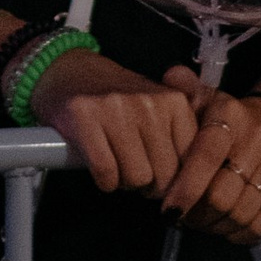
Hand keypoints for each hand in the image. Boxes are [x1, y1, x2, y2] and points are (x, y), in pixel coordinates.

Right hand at [32, 51, 197, 198]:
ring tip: (116, 163)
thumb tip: (187, 190)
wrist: (69, 70)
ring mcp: (116, 108)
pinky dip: (104, 180)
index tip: (160, 178)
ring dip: (125, 182)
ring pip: (137, 178)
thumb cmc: (117, 100)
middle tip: (134, 170)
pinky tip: (99, 166)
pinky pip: (106, 173)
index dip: (175, 181)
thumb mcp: (158, 109)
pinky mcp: (85, 117)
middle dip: (149, 185)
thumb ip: (178, 140)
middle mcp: (148, 102)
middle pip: (164, 176)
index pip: (190, 163)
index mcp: (173, 101)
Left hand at [156, 79, 260, 244]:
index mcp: (230, 114)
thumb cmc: (233, 118)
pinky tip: (227, 227)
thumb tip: (170, 75)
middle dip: (197, 216)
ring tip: (204, 223)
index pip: (205, 156)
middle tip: (185, 219)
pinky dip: (239, 235)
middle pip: (221, 196)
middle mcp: (259, 137)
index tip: (169, 211)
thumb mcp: (208, 97)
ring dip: (216, 227)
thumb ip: (184, 88)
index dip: (185, 189)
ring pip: (241, 215)